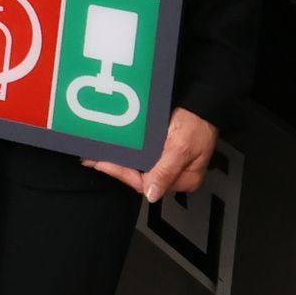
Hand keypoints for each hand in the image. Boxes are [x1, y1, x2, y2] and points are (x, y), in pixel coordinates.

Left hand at [87, 106, 218, 203]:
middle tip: (92, 159)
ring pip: (137, 166)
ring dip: (117, 160)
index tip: (103, 164)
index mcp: (183, 179)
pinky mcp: (161, 150)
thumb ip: (166, 170)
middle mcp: (173, 174)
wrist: (203, 101)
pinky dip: (126, 151)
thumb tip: (152, 194)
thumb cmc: (198, 122)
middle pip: (139, 176)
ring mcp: (167, 162)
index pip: (146, 183)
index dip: (123, 174)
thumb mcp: (182, 146)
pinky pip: (140, 155)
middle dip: (115, 168)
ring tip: (95, 154)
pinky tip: (112, 147)